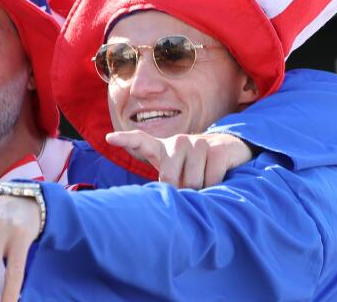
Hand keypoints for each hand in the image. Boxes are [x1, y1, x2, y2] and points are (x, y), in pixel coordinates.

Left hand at [105, 131, 251, 188]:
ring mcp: (198, 143)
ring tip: (202, 179)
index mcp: (161, 147)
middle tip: (187, 185)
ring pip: (193, 182)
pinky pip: (212, 179)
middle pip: (169, 179)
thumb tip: (159, 199)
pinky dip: (214, 186)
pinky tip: (216, 177)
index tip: (109, 138)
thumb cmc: (192, 166)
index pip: (140, 140)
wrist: (227, 149)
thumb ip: (163, 181)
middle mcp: (177, 141)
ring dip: (199, 190)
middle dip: (179, 190)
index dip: (125, 140)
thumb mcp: (174, 172)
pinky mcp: (217, 149)